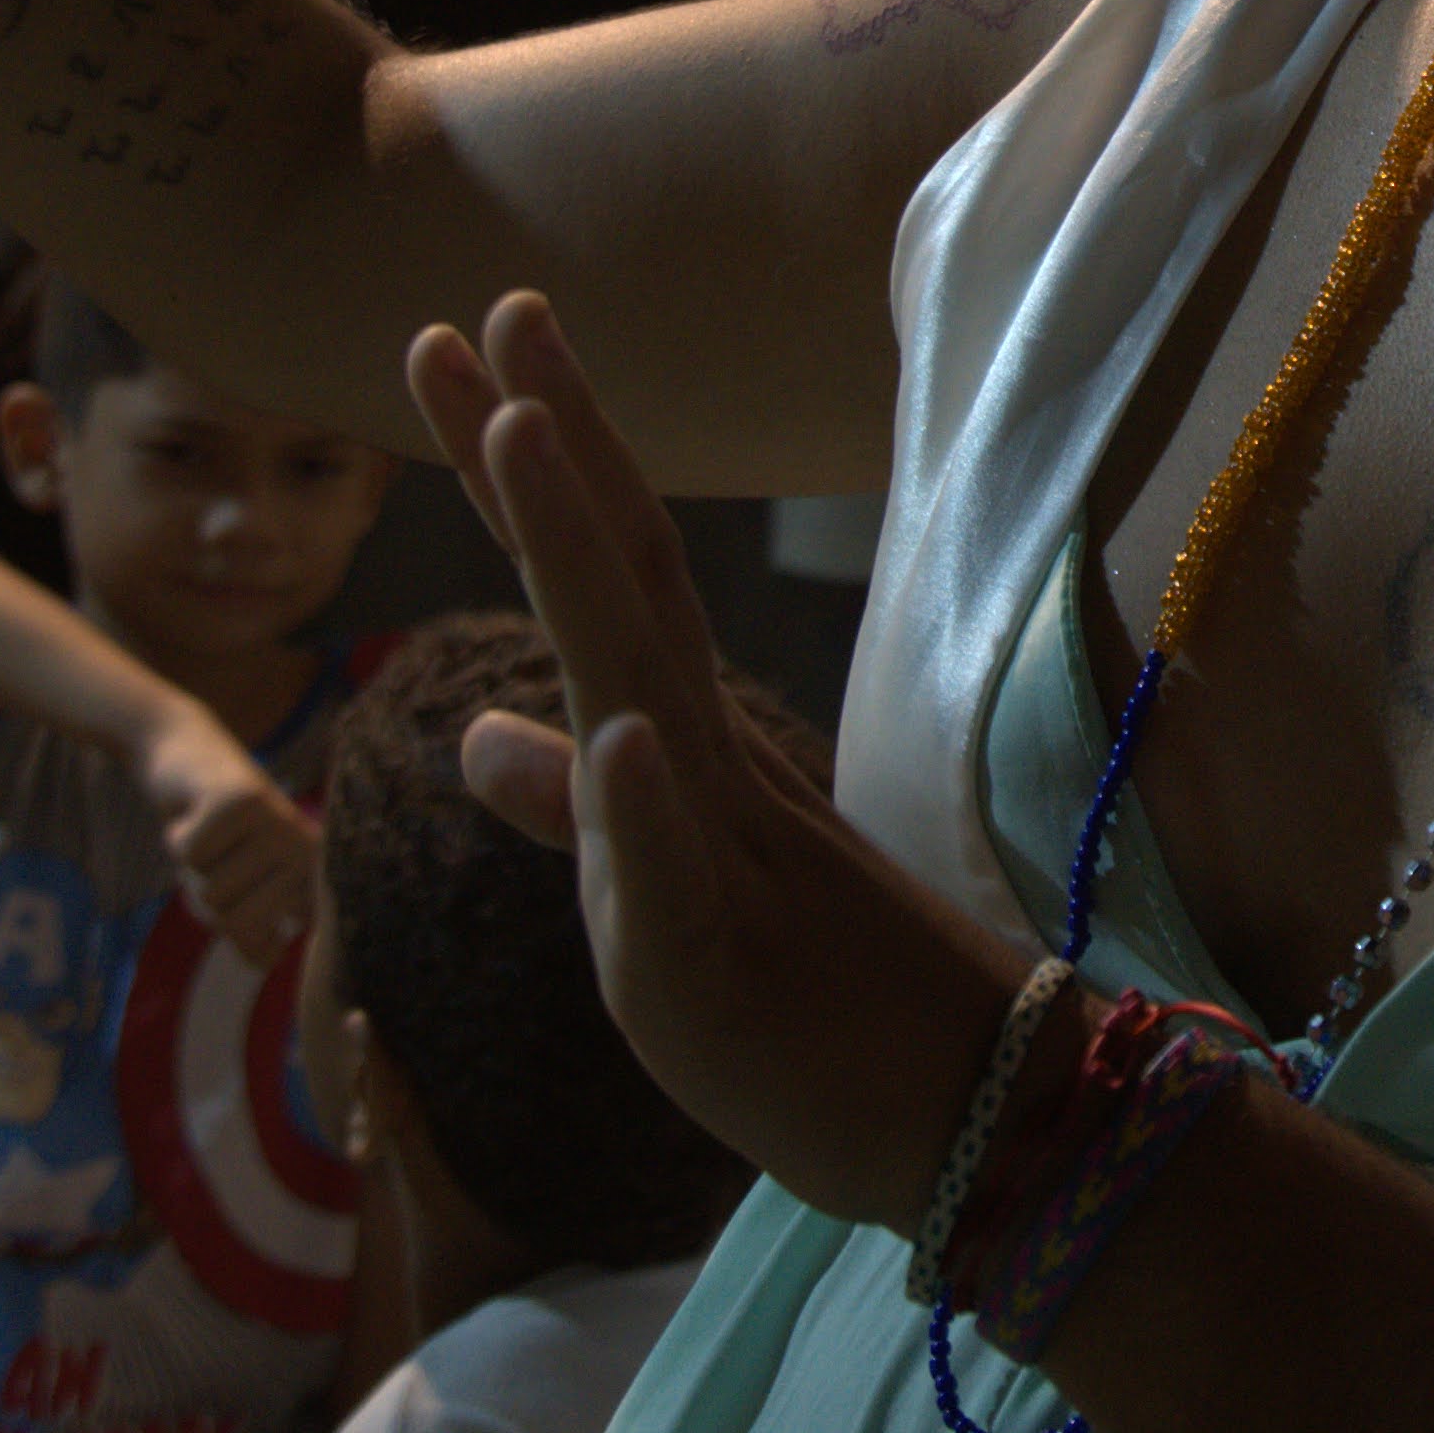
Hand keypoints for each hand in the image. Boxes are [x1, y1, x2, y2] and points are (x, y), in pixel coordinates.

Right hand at [143, 705, 323, 960]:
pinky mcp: (240, 801)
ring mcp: (276, 824)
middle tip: (218, 858)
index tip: (243, 894)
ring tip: (211, 834)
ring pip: (211, 892)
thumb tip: (266, 963)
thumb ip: (251, 931)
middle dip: (208, 897)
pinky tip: (195, 811)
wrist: (187, 755)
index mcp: (313, 877)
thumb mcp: (235, 889)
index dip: (242, 936)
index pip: (268, 951)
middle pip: (232, 923)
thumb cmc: (216, 833)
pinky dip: (178, 837)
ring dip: (193, 868)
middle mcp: (305, 851)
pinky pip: (190, 856)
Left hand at [410, 292, 1025, 1231]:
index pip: (599, 578)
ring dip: (579, 552)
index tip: (468, 341)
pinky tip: (614, 731)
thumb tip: (480, 737)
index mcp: (679, 753)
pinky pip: (680, 873)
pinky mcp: (720, 964)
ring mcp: (720, 853)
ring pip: (638, 680)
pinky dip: (639, 801)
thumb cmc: (813, 1014)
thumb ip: (576, 810)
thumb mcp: (658, 901)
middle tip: (494, 307)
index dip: (529, 464)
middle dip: (546, 447)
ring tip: (530, 427)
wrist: (964, 1125)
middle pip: (616, 582)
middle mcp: (701, 769)